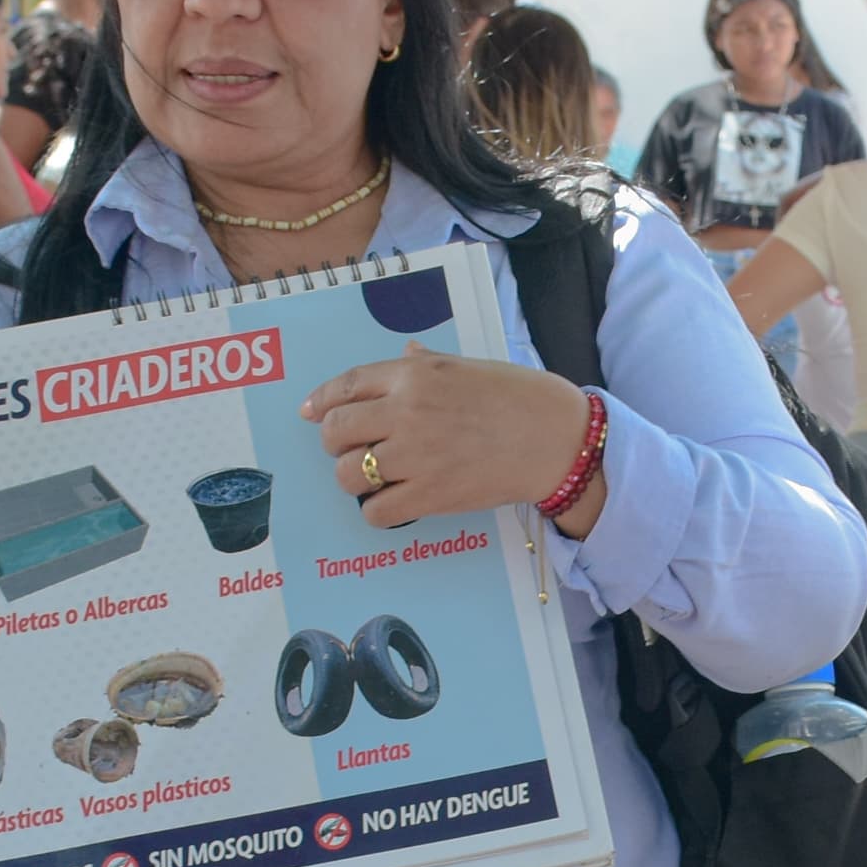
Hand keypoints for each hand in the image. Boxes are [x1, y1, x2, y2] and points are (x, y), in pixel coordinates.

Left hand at [301, 347, 601, 535]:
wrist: (555, 438)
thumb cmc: (517, 397)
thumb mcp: (468, 366)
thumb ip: (426, 364)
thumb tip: (403, 356)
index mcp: (414, 375)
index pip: (346, 385)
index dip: (321, 401)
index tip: (311, 413)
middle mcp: (406, 411)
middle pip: (338, 430)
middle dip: (335, 442)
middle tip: (352, 450)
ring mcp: (416, 455)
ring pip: (349, 474)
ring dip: (353, 478)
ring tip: (374, 478)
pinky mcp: (430, 494)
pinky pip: (376, 511)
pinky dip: (376, 510)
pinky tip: (393, 502)